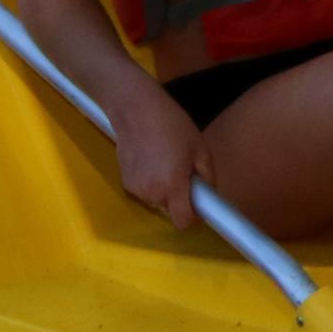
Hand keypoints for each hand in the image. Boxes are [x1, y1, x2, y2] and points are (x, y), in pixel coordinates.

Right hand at [113, 99, 200, 226]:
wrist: (135, 109)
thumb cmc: (172, 125)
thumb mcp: (200, 147)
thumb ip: (208, 176)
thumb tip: (208, 194)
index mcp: (172, 186)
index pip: (182, 222)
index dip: (193, 216)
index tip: (197, 202)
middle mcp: (152, 193)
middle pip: (170, 209)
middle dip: (179, 196)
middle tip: (182, 170)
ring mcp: (135, 189)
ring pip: (157, 200)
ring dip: (164, 189)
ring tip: (165, 161)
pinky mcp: (125, 182)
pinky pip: (144, 190)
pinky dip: (150, 182)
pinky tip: (150, 160)